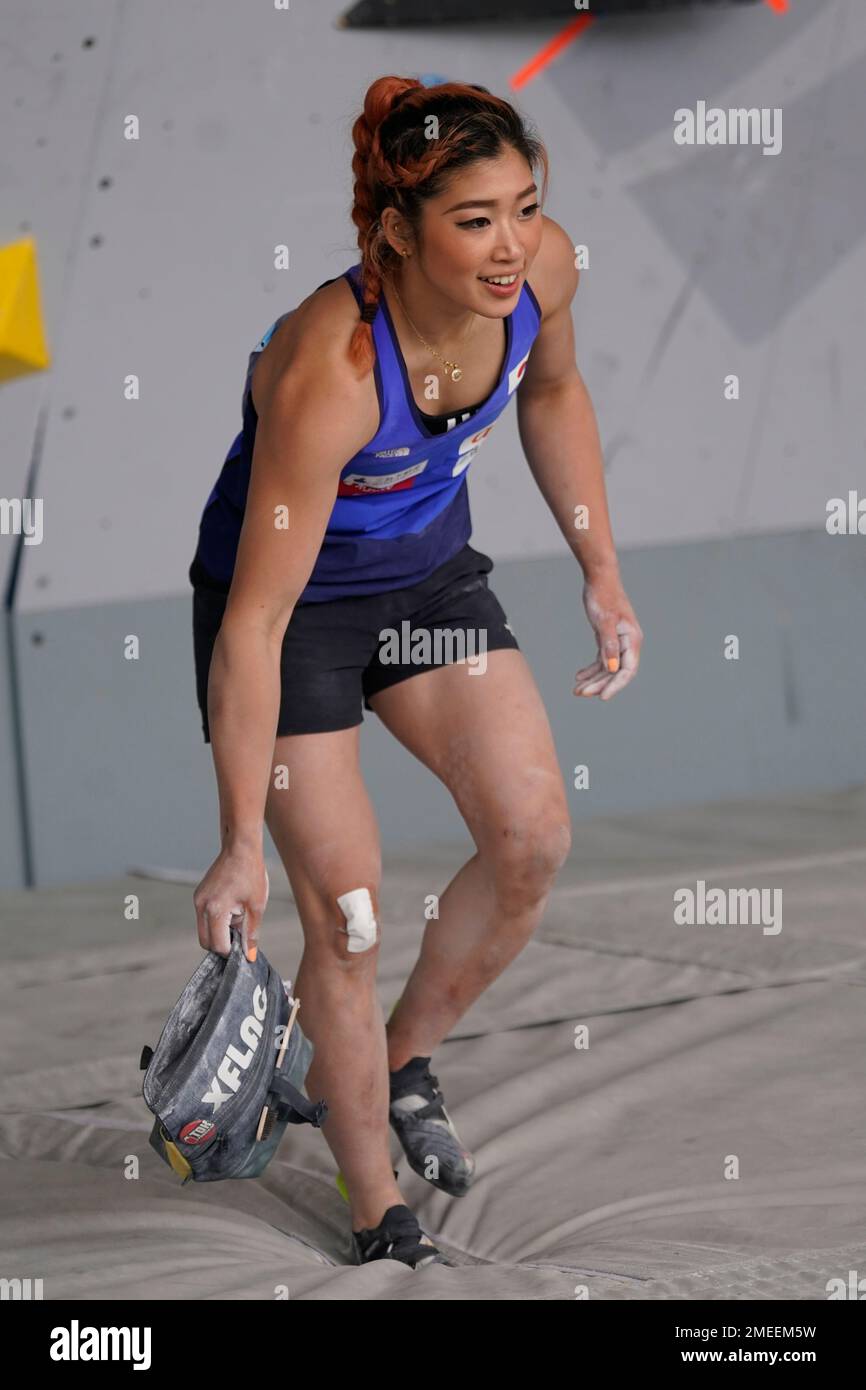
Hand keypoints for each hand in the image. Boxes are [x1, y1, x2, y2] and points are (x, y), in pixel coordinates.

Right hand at [193, 843, 268, 960]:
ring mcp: (198, 900)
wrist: (240, 848)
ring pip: (203, 930)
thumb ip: (251, 933)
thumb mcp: (256, 906)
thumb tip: (249, 955)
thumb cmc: (250, 874)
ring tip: (237, 916)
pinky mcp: (198, 895)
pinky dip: (215, 920)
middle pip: (206, 942)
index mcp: (215, 910)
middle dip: (222, 944)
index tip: (244, 945)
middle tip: (240, 934)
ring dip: (219, 931)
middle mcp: (201, 906)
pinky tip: (231, 908)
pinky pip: (203, 917)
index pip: (218, 945)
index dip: (232, 950)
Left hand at [575, 569, 642, 700]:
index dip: (616, 685)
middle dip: (599, 684)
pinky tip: (579, 676)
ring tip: (576, 690)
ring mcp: (618, 641)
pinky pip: (601, 659)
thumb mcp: (604, 621)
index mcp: (631, 639)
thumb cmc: (603, 596)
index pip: (627, 670)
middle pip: (616, 672)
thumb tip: (612, 669)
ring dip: (593, 680)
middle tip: (579, 693)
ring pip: (607, 667)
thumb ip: (609, 645)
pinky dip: (591, 669)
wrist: (600, 578)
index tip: (602, 697)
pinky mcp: (608, 638)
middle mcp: (628, 643)